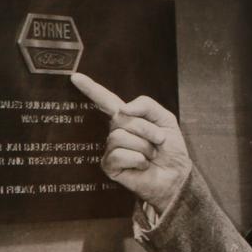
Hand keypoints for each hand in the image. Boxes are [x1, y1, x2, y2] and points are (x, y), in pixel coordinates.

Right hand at [71, 73, 190, 213]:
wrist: (176, 174)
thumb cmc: (170, 148)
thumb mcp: (165, 119)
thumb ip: (146, 105)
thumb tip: (123, 109)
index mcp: (128, 118)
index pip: (106, 100)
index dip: (91, 89)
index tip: (75, 77)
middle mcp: (116, 131)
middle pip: (122, 118)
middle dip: (146, 129)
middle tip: (158, 142)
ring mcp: (111, 149)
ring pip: (120, 137)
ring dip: (144, 146)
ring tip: (150, 155)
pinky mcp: (109, 166)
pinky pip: (119, 155)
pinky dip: (138, 159)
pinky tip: (143, 165)